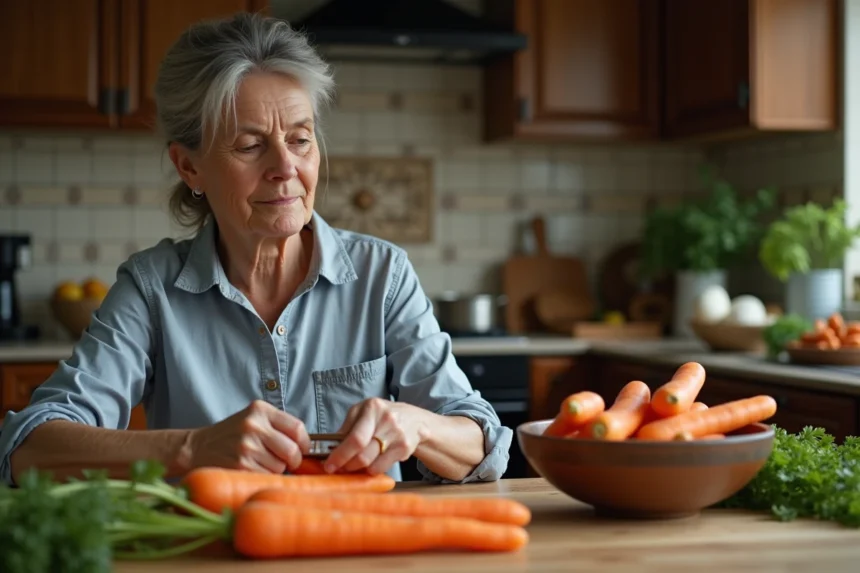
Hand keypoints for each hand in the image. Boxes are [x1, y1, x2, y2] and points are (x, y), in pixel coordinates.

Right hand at [185, 400, 309, 473]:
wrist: (197, 448)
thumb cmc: (231, 435)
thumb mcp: (253, 419)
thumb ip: (278, 426)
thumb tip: (307, 447)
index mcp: (260, 410)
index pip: (297, 427)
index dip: (304, 443)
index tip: (302, 450)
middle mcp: (253, 426)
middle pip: (292, 450)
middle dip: (292, 461)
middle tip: (284, 462)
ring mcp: (246, 446)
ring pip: (280, 467)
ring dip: (275, 470)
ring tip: (260, 463)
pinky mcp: (239, 465)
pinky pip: (266, 477)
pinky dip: (264, 478)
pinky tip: (252, 471)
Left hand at [323, 398, 426, 474]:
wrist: (414, 420)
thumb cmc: (382, 416)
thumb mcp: (363, 411)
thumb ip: (347, 427)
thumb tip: (330, 449)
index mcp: (372, 408)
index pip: (355, 438)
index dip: (340, 455)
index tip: (329, 465)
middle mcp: (387, 421)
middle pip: (363, 455)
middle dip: (347, 466)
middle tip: (339, 469)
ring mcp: (397, 436)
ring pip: (371, 465)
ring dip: (358, 470)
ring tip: (353, 466)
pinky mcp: (404, 449)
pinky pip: (382, 468)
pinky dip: (371, 470)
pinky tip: (369, 464)